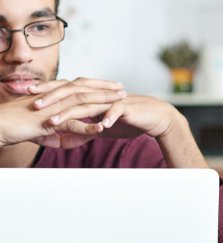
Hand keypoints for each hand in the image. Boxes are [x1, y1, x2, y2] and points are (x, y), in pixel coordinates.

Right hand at [0, 78, 125, 147]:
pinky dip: (86, 126)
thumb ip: (52, 134)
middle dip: (105, 88)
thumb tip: (60, 141)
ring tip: (120, 102)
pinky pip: (70, 124)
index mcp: (53, 97)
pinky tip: (101, 128)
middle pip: (84, 89)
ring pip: (82, 101)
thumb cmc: (14, 126)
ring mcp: (52, 108)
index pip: (78, 87)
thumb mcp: (38, 131)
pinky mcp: (48, 121)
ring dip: (103, 101)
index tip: (112, 86)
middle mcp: (54, 98)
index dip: (96, 86)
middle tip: (122, 88)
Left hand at [30, 77, 205, 166]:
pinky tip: (101, 126)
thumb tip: (71, 137)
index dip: (49, 93)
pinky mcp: (128, 108)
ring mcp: (114, 100)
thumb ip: (90, 129)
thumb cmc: (133, 121)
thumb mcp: (107, 127)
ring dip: (71, 113)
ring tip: (56, 122)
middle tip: (36, 106)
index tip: (31, 98)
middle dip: (53, 99)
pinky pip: (116, 112)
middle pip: (73, 94)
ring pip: (89, 104)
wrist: (157, 118)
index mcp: (95, 96)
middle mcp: (102, 95)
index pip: (68, 92)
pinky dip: (108, 118)